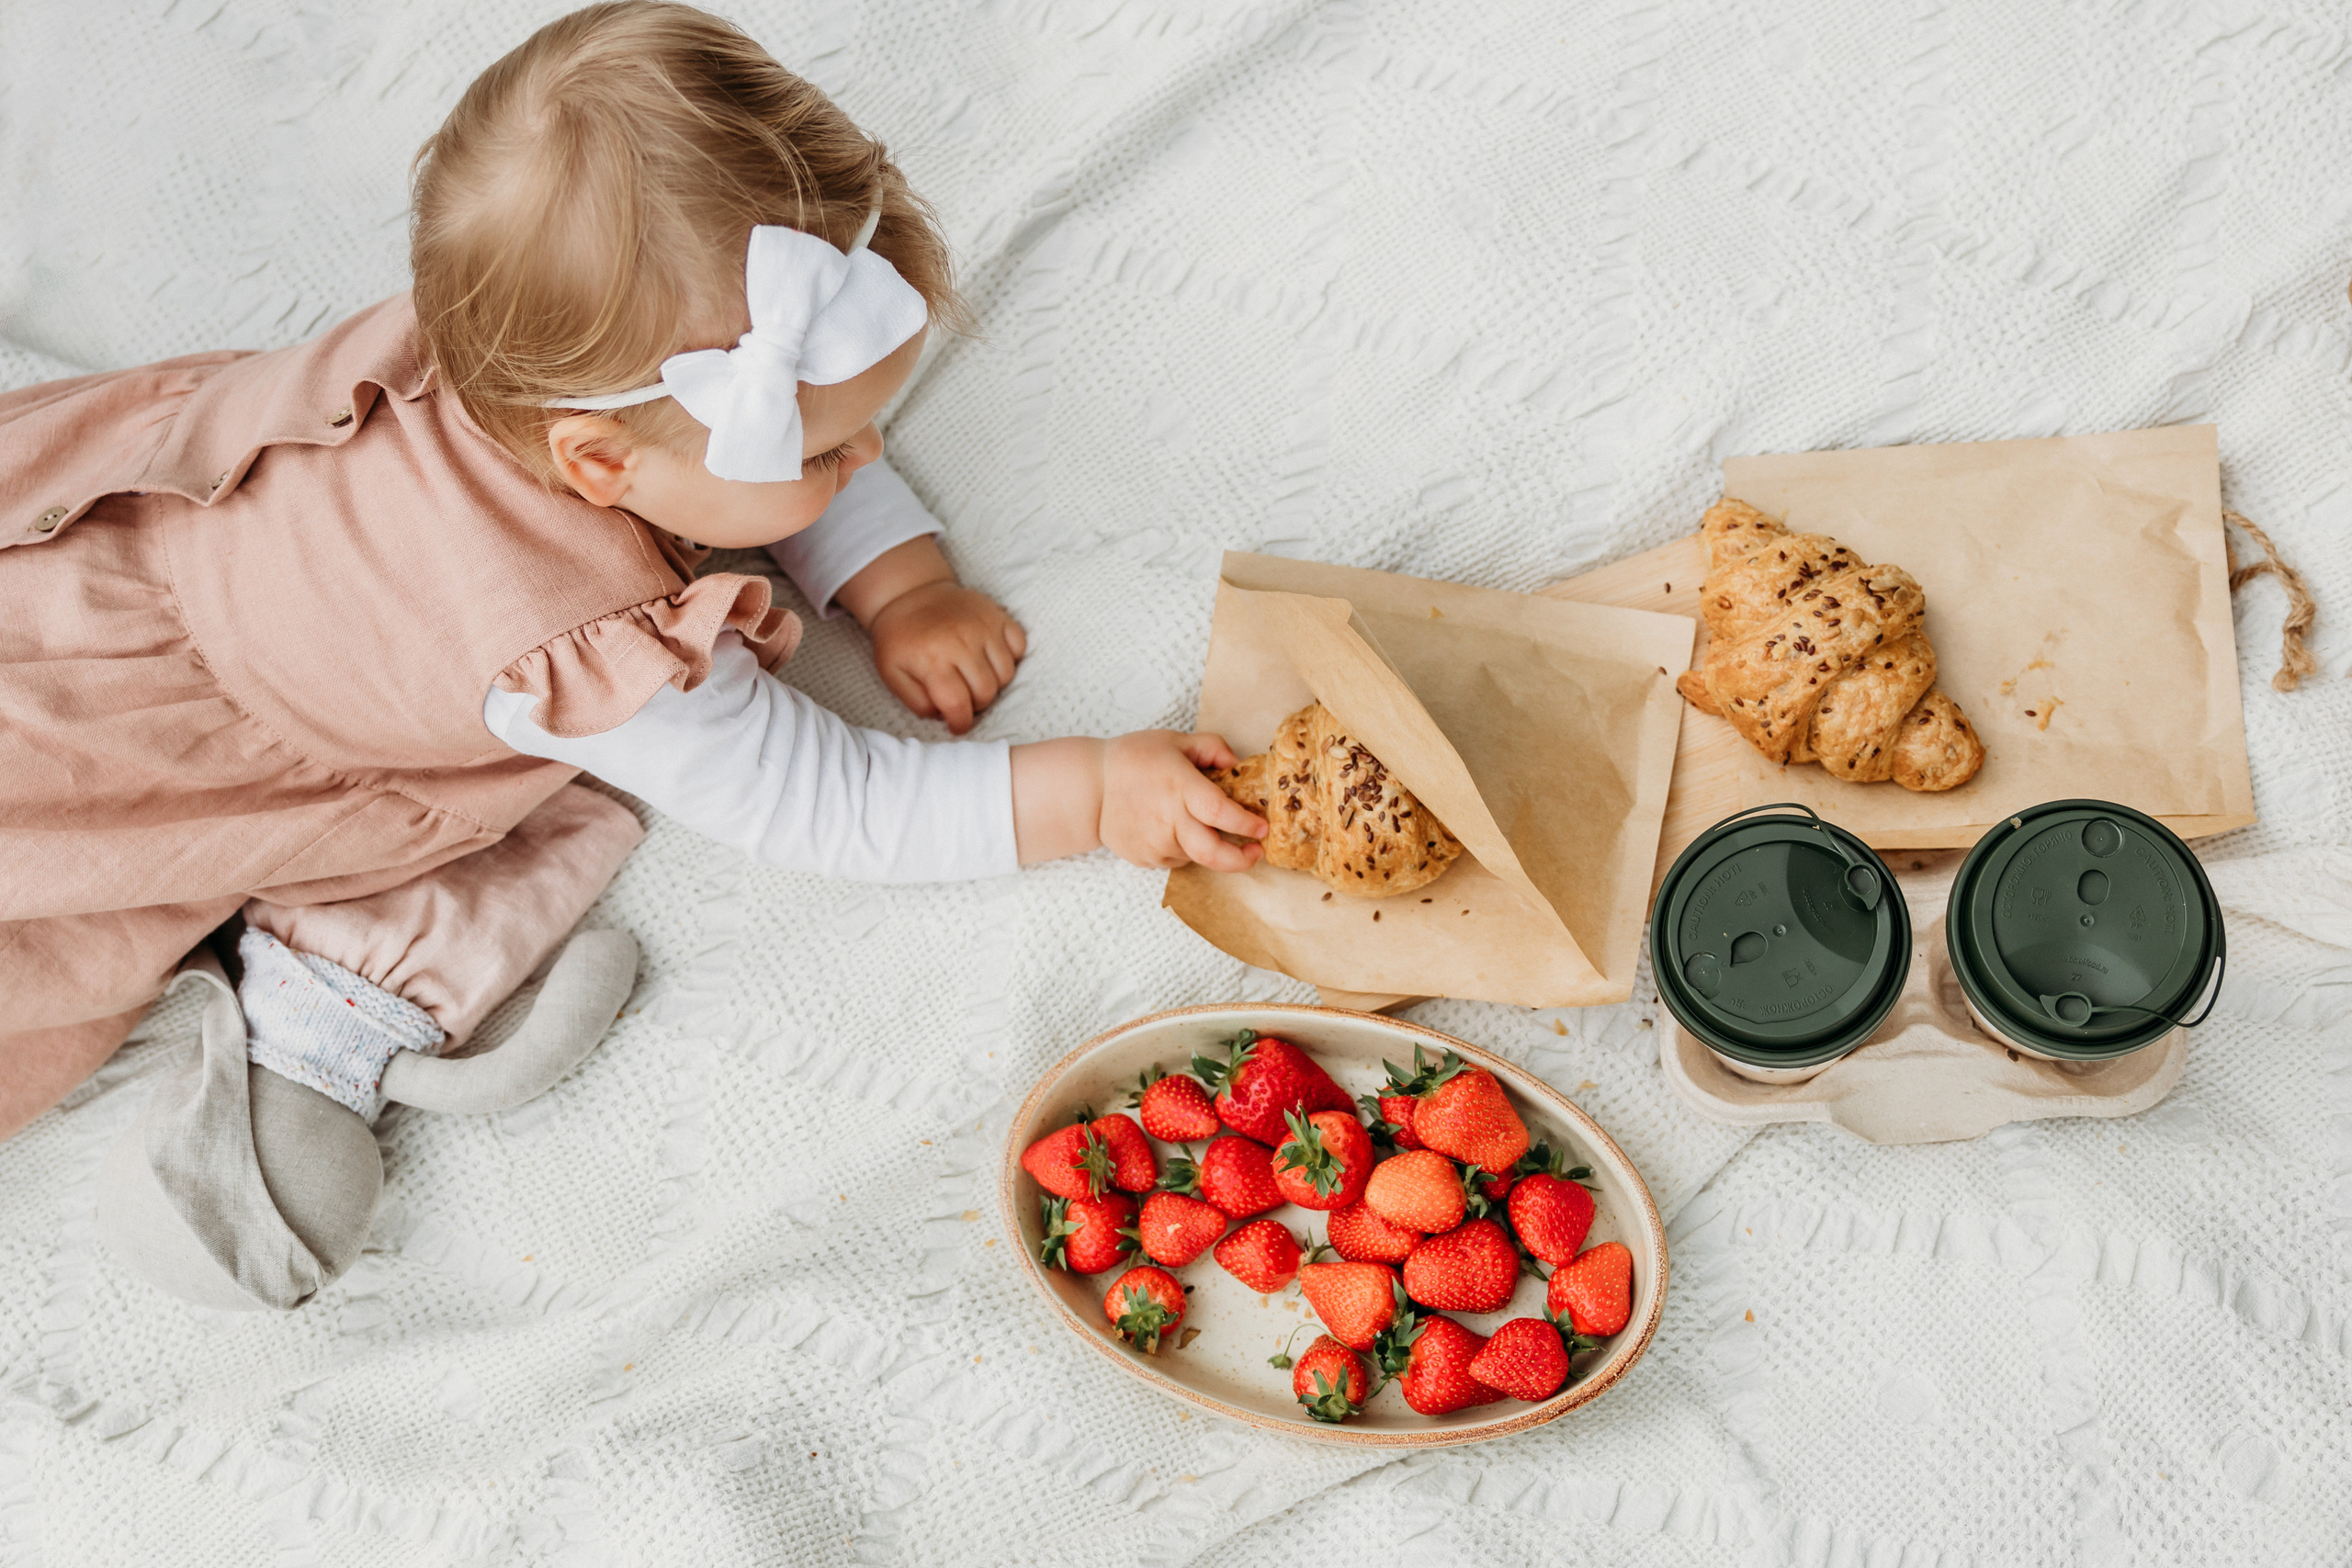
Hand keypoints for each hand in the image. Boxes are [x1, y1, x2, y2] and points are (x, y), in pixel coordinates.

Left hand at [866, 578, 1027, 733]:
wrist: (910, 594)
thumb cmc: (901, 639)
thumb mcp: (892, 674)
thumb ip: (916, 701)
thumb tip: (943, 716)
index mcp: (933, 659)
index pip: (958, 705)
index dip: (960, 723)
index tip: (957, 725)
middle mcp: (962, 642)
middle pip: (986, 693)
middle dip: (976, 704)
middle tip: (963, 697)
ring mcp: (983, 627)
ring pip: (1006, 674)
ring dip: (993, 684)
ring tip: (974, 678)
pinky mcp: (997, 615)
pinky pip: (1019, 647)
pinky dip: (1009, 658)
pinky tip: (990, 658)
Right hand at [1011, 733, 1268, 869]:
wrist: (1090, 789)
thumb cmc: (1132, 759)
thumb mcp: (1174, 741)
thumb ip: (1211, 747)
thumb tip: (1236, 763)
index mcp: (1180, 788)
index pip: (1221, 814)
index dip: (1246, 824)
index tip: (1262, 827)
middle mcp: (1169, 820)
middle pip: (1213, 853)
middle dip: (1241, 859)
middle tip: (1254, 852)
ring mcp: (1156, 844)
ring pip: (1196, 856)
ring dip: (1207, 846)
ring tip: (1194, 822)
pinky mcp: (1145, 858)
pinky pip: (1176, 859)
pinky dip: (1183, 849)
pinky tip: (1170, 827)